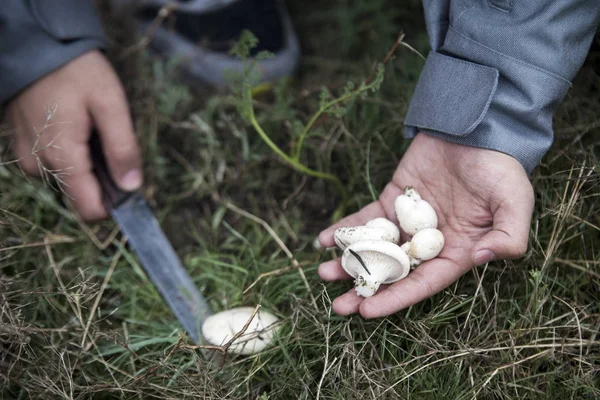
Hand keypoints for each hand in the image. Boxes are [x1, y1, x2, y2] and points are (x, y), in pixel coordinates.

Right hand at [5, 50, 141, 219]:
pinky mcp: (24, 146)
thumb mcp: (111, 105)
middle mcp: (40, 165)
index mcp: (63, 158)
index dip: (114, 203)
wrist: (35, 44)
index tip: (128, 184)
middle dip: (102, 177)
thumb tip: (132, 186)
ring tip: (91, 127)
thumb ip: (123, 148)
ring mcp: (28, 156)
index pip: (89, 209)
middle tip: (109, 140)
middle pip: (81, 194)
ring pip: (69, 177)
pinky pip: (54, 162)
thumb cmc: (76, 72)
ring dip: (87, 162)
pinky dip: (71, 151)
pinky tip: (76, 125)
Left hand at [317, 133, 533, 317]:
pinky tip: (323, 240)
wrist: (477, 129)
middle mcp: (428, 242)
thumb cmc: (501, 169)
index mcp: (457, 251)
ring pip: (374, 248)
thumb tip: (481, 259)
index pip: (423, 283)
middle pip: (393, 272)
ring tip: (323, 273)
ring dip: (349, 262)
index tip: (367, 312)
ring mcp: (407, 222)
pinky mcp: (392, 199)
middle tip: (337, 306)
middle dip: (365, 289)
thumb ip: (509, 236)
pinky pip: (366, 218)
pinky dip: (345, 230)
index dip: (395, 299)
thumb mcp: (516, 202)